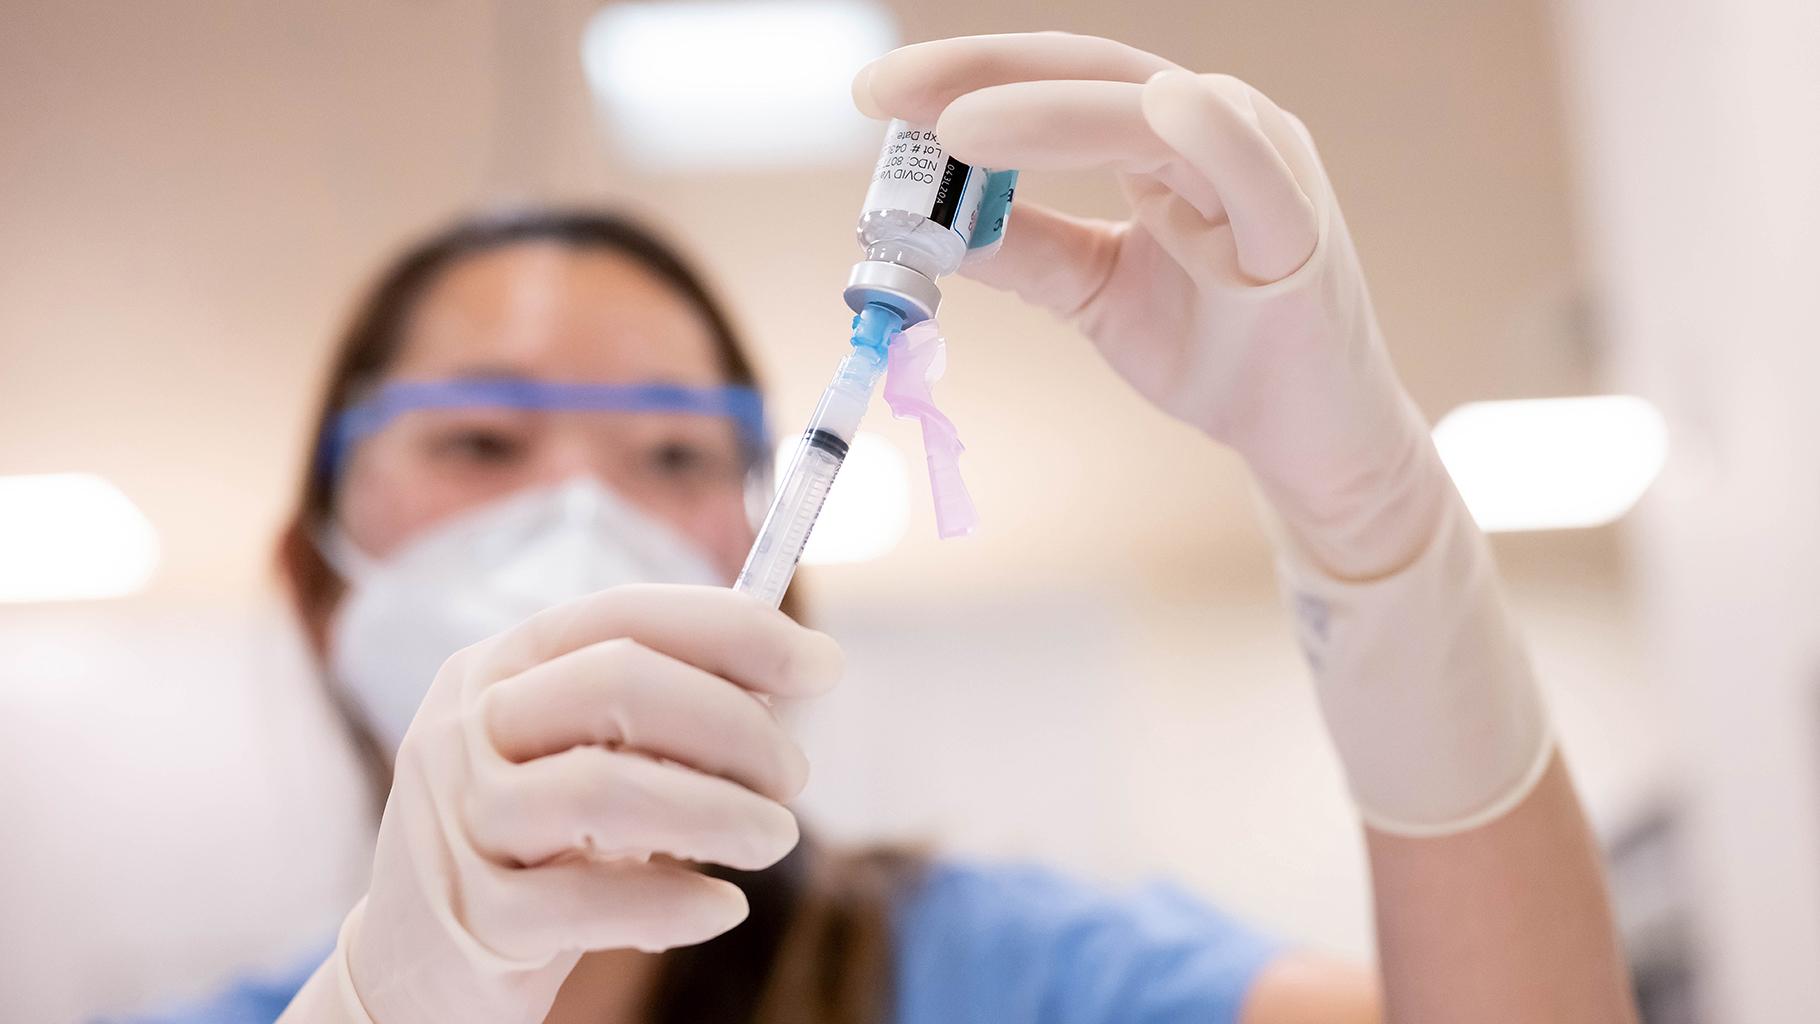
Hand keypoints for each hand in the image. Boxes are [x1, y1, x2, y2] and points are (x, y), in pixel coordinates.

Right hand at [286, 585, 840, 1023]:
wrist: (418, 966)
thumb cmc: (534, 843)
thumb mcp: (580, 755)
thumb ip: (661, 711)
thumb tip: (791, 668)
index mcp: (500, 665)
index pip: (624, 614)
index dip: (733, 630)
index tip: (820, 665)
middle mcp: (465, 725)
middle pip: (618, 684)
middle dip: (733, 724)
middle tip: (792, 777)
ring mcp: (457, 819)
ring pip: (603, 789)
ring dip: (718, 812)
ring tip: (773, 838)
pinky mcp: (470, 914)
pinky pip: (585, 900)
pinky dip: (673, 903)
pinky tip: (722, 908)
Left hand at [854, 32, 1437, 578]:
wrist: (1308, 442)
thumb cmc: (1217, 353)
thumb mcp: (1092, 292)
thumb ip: (1024, 248)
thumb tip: (926, 226)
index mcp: (1170, 134)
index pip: (1059, 79)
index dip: (968, 74)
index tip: (877, 96)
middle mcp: (1220, 126)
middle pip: (1090, 70)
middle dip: (981, 72)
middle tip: (885, 92)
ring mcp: (1266, 166)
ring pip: (1147, 108)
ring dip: (1050, 111)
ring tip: (956, 128)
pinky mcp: (1297, 227)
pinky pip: (1246, 163)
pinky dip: (1201, 130)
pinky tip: (1147, 111)